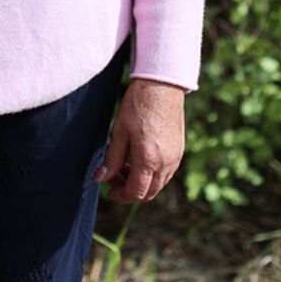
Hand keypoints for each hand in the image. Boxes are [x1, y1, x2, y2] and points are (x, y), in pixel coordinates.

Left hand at [93, 78, 185, 202]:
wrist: (162, 85)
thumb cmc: (138, 104)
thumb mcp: (119, 130)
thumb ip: (111, 158)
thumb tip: (100, 178)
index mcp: (148, 159)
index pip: (136, 192)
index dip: (121, 196)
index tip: (109, 190)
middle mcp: (166, 163)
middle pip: (149, 193)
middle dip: (130, 191)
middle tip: (114, 178)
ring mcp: (175, 157)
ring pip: (158, 185)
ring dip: (142, 183)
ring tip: (124, 166)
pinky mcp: (179, 150)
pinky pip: (166, 173)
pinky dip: (152, 174)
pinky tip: (139, 159)